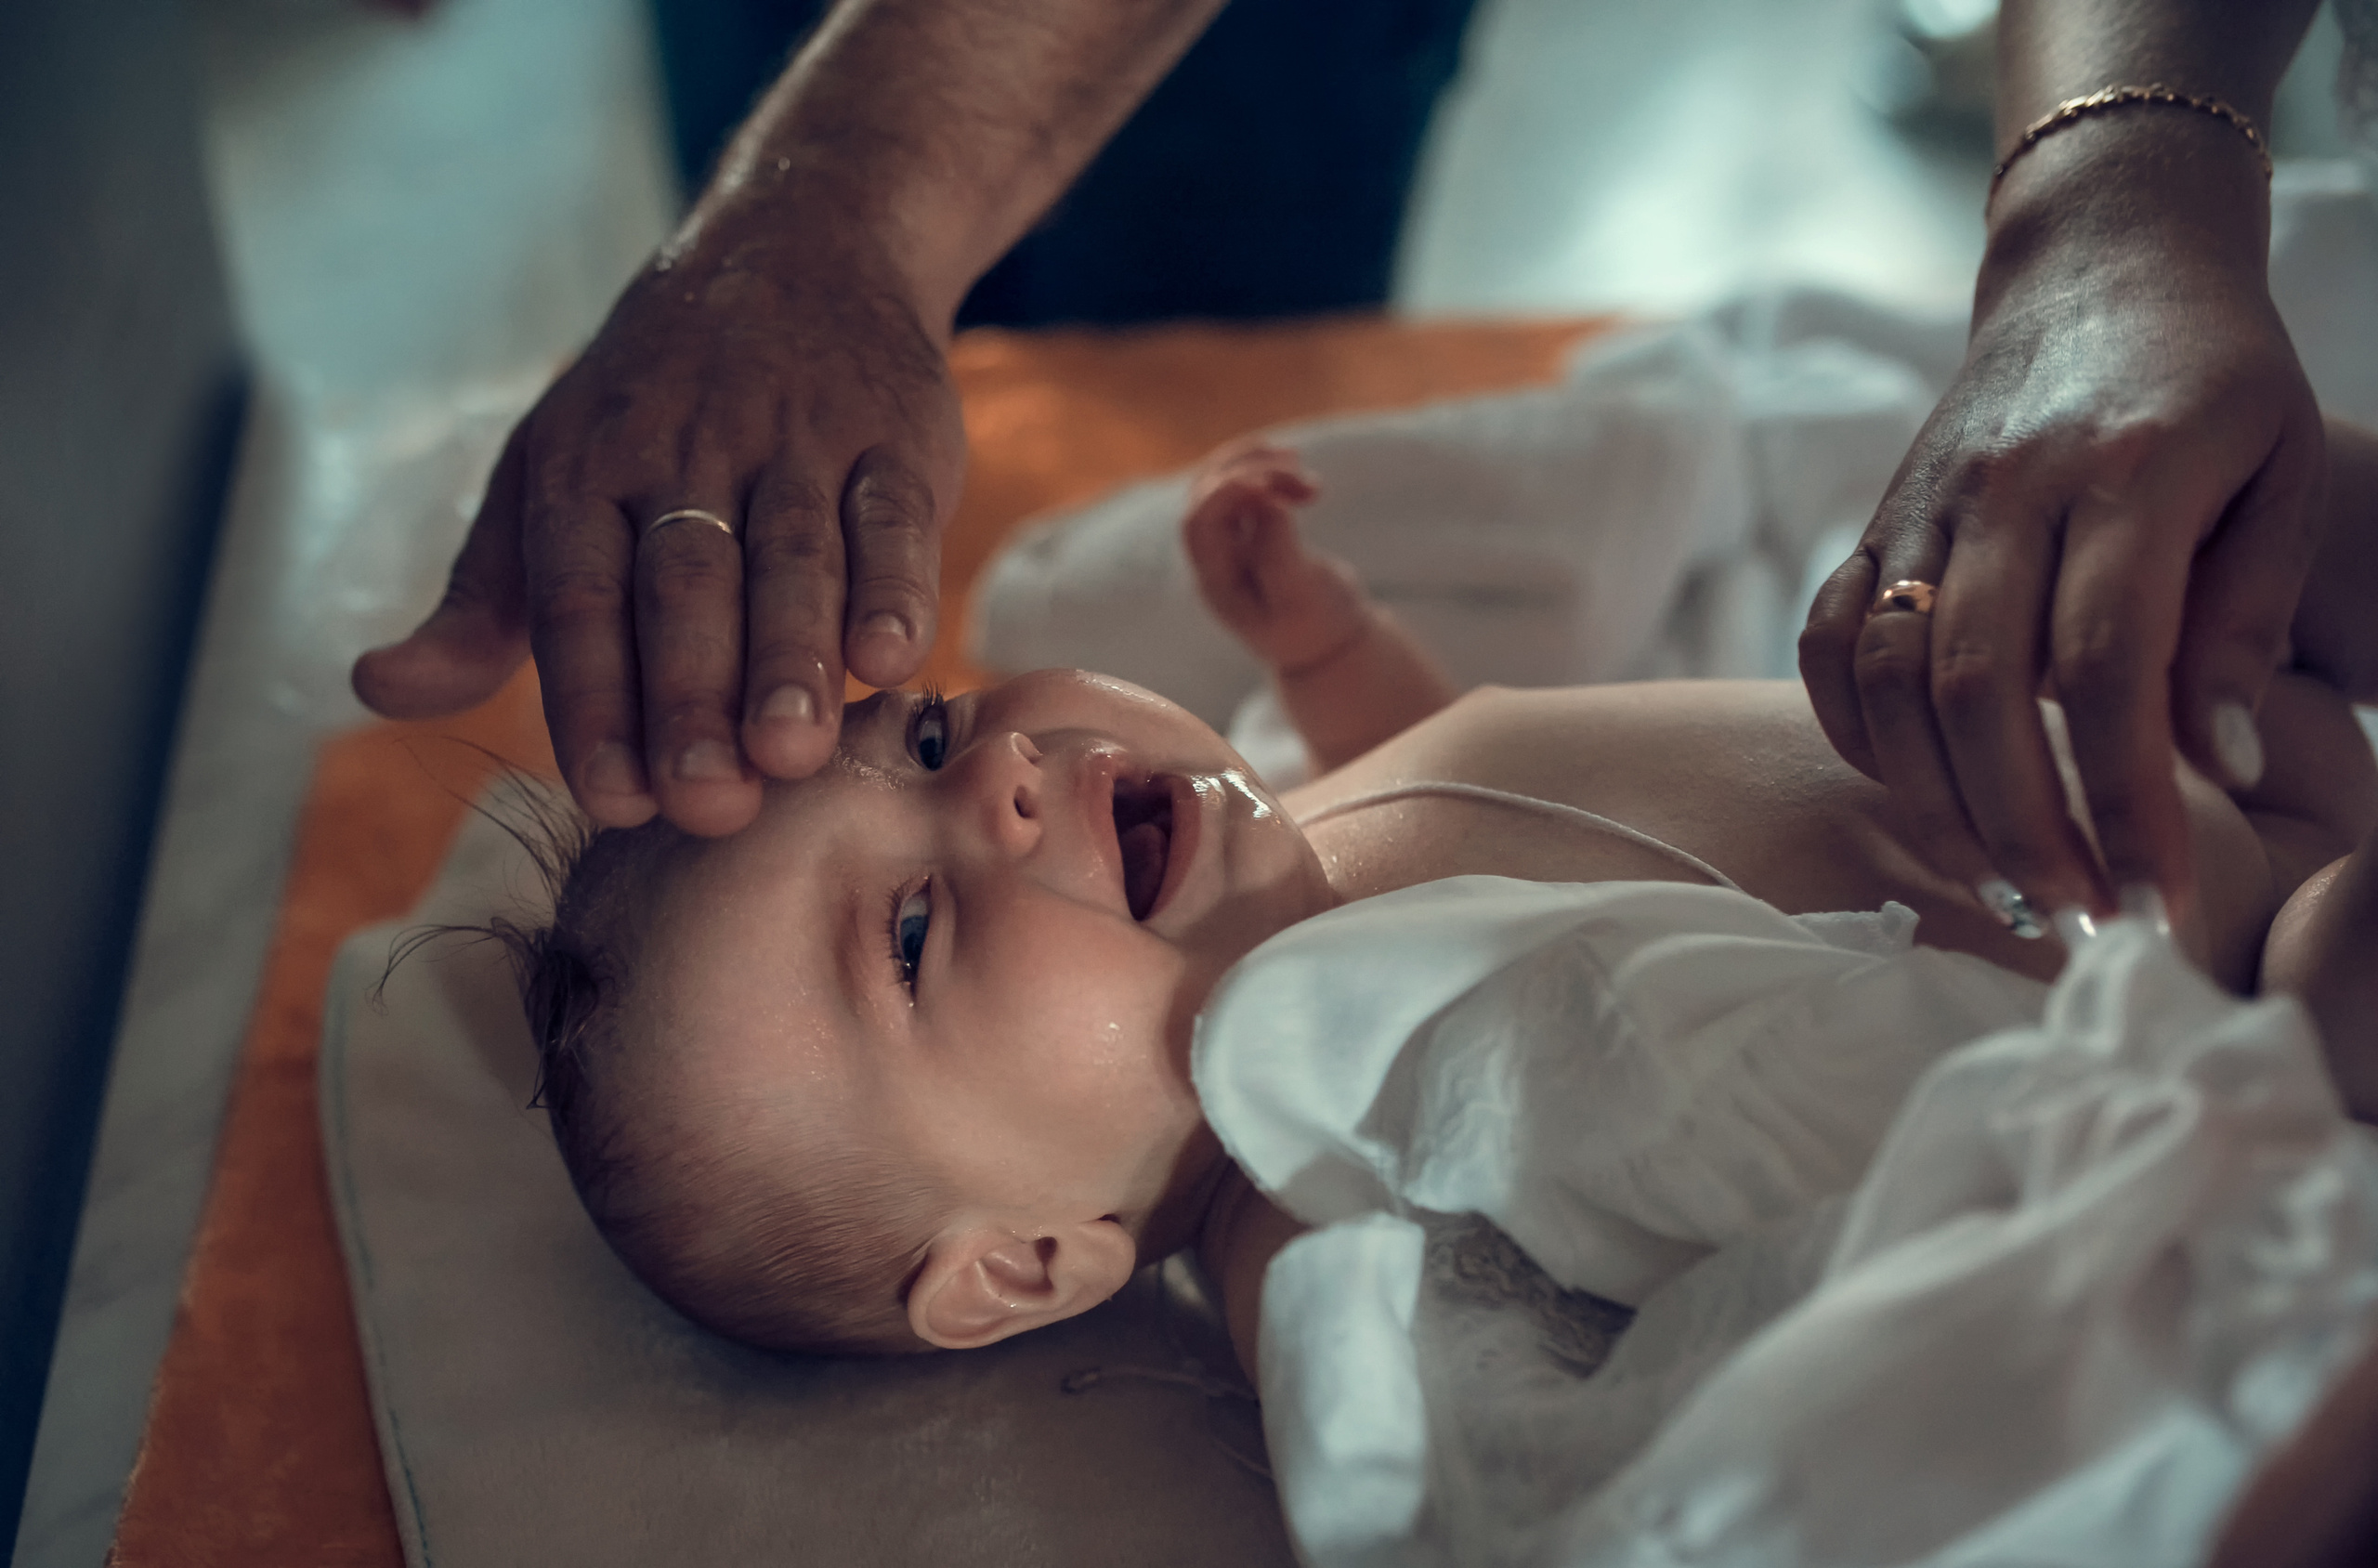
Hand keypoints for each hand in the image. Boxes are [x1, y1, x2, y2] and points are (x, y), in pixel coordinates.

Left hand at [351, 216, 964, 835]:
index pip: (581, 597)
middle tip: (710, 803)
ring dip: (791, 658)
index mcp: (586, 468)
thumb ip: (482, 603)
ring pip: (792, 555)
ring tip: (793, 753)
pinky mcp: (894, 435)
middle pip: (687, 586)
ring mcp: (797, 436)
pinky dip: (894, 586)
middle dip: (693, 697)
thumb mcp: (547, 478)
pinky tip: (889, 661)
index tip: (614, 803)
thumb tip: (378, 689)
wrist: (800, 246)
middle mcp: (687, 446)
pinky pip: (892, 515)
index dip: (597, 702)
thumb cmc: (655, 403)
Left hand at [1183, 442, 1369, 673]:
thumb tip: (1267, 501)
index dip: (1227, 490)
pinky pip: (1239, 487)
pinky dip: (1262, 468)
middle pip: (1206, 495)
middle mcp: (1212, 560)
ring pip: (1219, 483)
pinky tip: (1293, 462)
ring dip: (1254, 462)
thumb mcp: (1302, 595)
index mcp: (1216, 582)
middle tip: (1299, 469)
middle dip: (1249, 469)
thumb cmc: (1317, 624)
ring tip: (1296, 459)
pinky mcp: (1246, 531)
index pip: (1201, 523)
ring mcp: (1226, 544)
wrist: (1327, 642)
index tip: (1270, 482)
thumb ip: (1279, 552)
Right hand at [1800, 234, 2323, 926]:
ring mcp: (1924, 503)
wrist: (2101, 268)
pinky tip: (1909, 788)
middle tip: (2074, 913)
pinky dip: (1852, 728)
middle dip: (2022, 824)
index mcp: (2130, 472)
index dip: (2128, 795)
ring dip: (1934, 797)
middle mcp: (2007, 488)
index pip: (2111, 664)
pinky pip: (1830, 640)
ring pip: (1889, 675)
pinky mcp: (1875, 518)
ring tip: (1999, 877)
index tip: (2156, 897)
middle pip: (1978, 687)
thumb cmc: (2217, 385)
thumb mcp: (2286, 480)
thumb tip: (2223, 769)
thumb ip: (2247, 621)